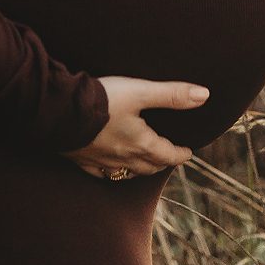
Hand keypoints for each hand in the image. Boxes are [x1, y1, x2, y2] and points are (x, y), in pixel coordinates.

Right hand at [60, 75, 208, 177]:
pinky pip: (101, 173)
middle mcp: (122, 157)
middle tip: (168, 157)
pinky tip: (109, 169)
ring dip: (140, 169)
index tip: (187, 153)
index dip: (179, 154)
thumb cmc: (102, 99)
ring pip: (126, 172)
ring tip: (145, 164)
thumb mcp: (140, 91)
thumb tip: (204, 95)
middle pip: (148, 166)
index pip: (166, 154)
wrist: (60, 110)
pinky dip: (111, 172)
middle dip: (161, 162)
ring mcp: (101, 161)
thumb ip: (171, 94)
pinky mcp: (82, 159)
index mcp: (139, 142)